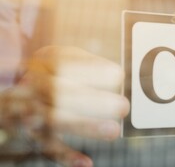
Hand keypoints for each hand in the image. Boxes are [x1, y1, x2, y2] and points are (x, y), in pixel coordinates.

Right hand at [0, 46, 129, 166]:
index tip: (118, 76)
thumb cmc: (51, 71)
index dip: (90, 71)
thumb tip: (119, 75)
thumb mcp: (63, 57)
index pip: (63, 64)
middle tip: (123, 106)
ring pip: (52, 120)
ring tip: (113, 130)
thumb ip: (88, 63)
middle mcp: (31, 85)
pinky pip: (45, 147)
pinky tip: (86, 162)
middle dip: (92, 100)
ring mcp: (28, 111)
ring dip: (84, 126)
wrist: (11, 90)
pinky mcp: (30, 134)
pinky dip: (66, 155)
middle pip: (57, 92)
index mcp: (42, 62)